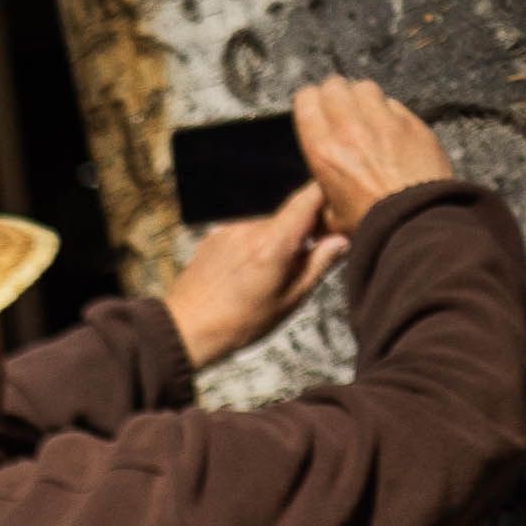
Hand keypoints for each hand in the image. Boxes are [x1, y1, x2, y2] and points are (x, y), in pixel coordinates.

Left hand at [160, 187, 342, 372]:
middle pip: (289, 214)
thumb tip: (342, 239)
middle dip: (304, 229)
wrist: (184, 331)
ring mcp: (229, 230)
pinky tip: (246, 273)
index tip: (339, 207)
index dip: (328, 193)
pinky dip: (254, 246)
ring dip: (276, 241)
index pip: (309, 195)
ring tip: (269, 274)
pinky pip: (244, 234)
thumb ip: (318, 264)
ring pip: (267, 226)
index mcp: (274, 242)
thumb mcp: (289, 300)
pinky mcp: (213, 237)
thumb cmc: (240, 323)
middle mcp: (250, 228)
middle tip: (308, 256)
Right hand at [293, 75, 452, 233]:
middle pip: (335, 85)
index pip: (307, 100)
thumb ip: (321, 192)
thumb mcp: (330, 214)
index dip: (308, 102)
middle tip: (337, 109)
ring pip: (365, 87)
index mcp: (323, 150)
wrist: (414, 220)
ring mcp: (383, 121)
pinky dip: (387, 111)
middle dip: (333, 94)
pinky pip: (393, 103)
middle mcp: (350, 128)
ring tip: (364, 114)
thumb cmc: (370, 222)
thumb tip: (319, 192)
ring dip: (360, 97)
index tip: (312, 109)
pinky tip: (388, 128)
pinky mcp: (410, 122)